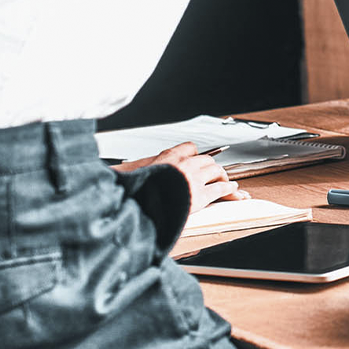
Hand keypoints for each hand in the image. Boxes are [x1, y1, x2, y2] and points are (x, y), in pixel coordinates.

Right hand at [113, 142, 246, 213]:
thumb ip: (135, 170)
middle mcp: (184, 164)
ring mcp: (194, 178)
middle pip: (206, 159)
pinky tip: (233, 190)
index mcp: (168, 157)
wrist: (144, 201)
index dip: (194, 154)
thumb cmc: (138, 189)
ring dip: (222, 177)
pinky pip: (220, 188)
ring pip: (216, 171)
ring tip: (227, 182)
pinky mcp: (201, 194)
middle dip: (211, 167)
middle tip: (214, 173)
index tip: (197, 158)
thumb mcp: (132, 173)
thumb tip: (116, 171)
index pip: (189, 147)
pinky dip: (229, 189)